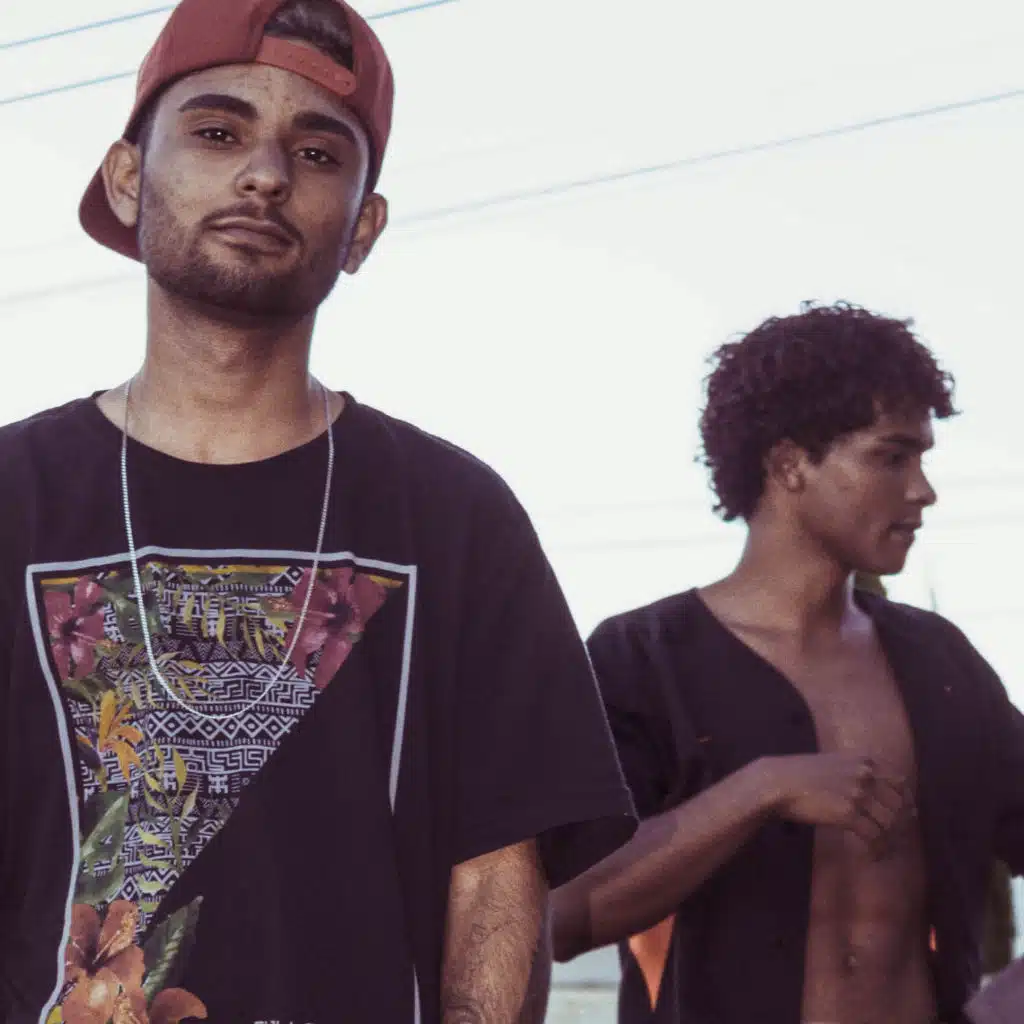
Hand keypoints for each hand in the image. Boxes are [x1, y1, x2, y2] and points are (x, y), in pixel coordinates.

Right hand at [760, 753, 912, 848]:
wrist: (778, 782)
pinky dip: (876, 849)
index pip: (899, 782)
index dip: (905, 801)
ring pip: (890, 823)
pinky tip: (871, 855)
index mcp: (864, 760)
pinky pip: (874, 836)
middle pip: (899, 804)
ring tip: (882, 849)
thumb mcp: (833, 763)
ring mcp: (859, 793)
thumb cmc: (799, 773)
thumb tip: (871, 789)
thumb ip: (854, 771)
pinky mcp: (849, 813)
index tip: (905, 815)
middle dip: (901, 825)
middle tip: (895, 838)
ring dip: (889, 840)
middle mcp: (866, 775)